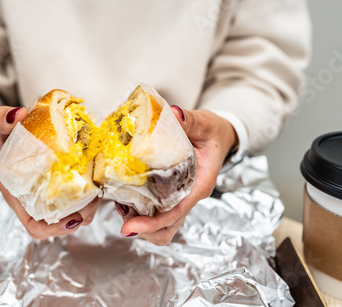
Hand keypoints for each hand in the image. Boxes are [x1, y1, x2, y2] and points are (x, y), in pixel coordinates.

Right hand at [0, 107, 101, 239]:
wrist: (3, 138)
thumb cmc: (0, 140)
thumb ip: (1, 120)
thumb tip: (17, 114)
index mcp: (19, 196)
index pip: (35, 226)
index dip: (55, 230)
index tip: (73, 219)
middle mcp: (35, 200)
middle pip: (61, 223)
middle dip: (82, 215)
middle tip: (95, 196)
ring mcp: (49, 195)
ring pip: (73, 213)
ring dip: (89, 206)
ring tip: (99, 187)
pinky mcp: (60, 184)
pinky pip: (77, 198)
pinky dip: (89, 192)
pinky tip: (96, 177)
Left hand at [116, 108, 237, 245]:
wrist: (219, 137)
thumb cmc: (213, 133)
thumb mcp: (204, 123)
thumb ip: (190, 120)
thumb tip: (174, 113)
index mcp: (200, 184)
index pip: (176, 213)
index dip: (152, 223)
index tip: (130, 226)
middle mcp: (189, 196)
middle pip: (168, 229)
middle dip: (144, 229)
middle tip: (122, 213)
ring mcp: (181, 198)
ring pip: (162, 226)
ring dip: (141, 222)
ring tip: (121, 205)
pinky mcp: (172, 195)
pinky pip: (157, 213)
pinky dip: (140, 212)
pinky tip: (125, 196)